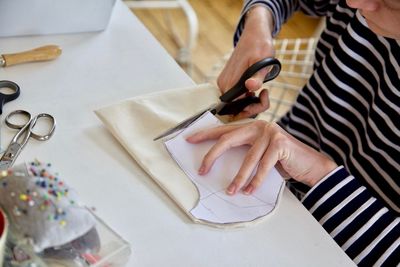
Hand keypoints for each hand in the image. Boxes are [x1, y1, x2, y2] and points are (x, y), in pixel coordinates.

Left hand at [186, 120, 337, 194]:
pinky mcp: (280, 144)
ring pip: (247, 159)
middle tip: (202, 170)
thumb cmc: (282, 161)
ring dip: (238, 178)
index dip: (206, 135)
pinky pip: (263, 166)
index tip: (190, 140)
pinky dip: (256, 181)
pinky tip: (249, 191)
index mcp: (251, 127)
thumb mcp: (260, 155)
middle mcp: (259, 126)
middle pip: (228, 139)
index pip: (224, 130)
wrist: (310, 165)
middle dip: (213, 156)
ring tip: (230, 191)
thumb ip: (244, 153)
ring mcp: (270, 133)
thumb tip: (218, 162)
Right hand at [217, 6, 274, 119]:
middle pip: (235, 108)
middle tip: (265, 94)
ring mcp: (224, 83)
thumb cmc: (260, 45)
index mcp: (231, 80)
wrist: (253, 33)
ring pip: (235, 103)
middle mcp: (223, 84)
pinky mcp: (226, 81)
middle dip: (252, 107)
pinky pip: (235, 96)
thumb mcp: (264, 61)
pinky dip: (246, 96)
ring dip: (250, 102)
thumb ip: (257, 77)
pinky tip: (255, 88)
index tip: (263, 98)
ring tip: (263, 91)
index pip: (236, 108)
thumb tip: (250, 87)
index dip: (251, 109)